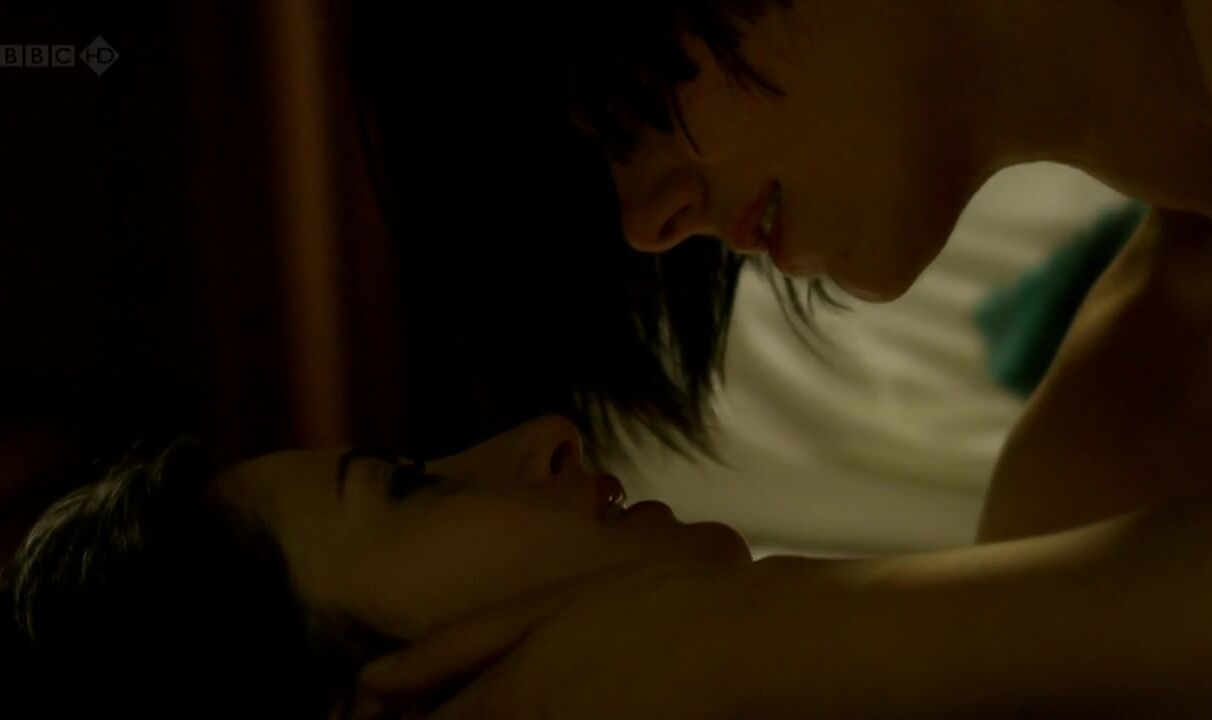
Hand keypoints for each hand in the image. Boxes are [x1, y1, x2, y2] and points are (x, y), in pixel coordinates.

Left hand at [354, 560, 765, 719]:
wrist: (739, 645)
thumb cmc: (639, 611)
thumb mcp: (538, 611)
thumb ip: (451, 648)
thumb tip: (371, 682)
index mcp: (498, 710)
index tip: (360, 709)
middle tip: (410, 699)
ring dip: (464, 719)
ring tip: (474, 690)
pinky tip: (536, 698)